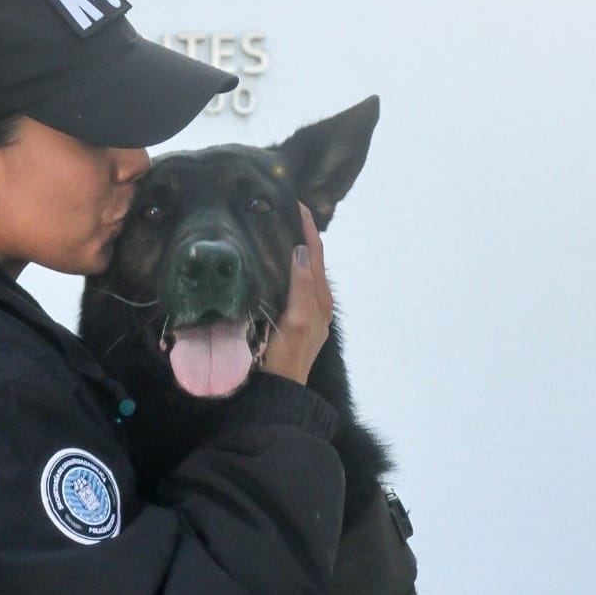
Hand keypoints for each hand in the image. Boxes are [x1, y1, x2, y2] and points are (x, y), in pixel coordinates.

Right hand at [258, 203, 333, 384]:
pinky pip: (297, 286)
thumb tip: (301, 250)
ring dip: (296, 251)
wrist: (280, 391)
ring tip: (278, 233)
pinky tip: (276, 269)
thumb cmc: (285, 356)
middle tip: (283, 212)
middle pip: (313, 260)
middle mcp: (318, 303)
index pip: (315, 253)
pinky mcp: (297, 322)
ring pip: (305, 273)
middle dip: (302, 234)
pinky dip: (290, 270)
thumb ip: (302, 286)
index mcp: (319, 298)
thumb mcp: (295, 319)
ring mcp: (308, 313)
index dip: (307, 227)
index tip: (294, 203)